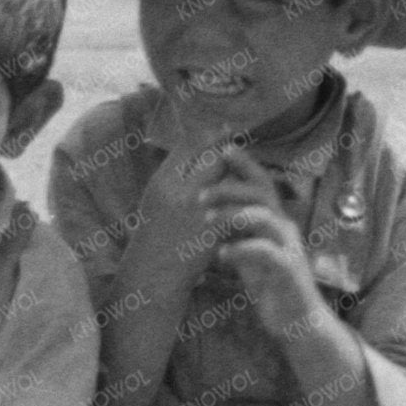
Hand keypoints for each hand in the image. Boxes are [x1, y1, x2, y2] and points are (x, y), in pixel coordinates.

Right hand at [140, 101, 238, 250]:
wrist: (154, 275)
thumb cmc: (154, 238)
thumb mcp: (155, 201)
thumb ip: (174, 179)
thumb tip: (194, 157)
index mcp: (161, 181)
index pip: (188, 144)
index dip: (208, 135)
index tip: (222, 130)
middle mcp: (177, 189)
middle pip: (210, 155)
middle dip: (227, 150)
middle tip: (240, 145)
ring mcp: (195, 208)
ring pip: (226, 176)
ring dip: (238, 173)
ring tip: (247, 171)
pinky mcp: (212, 226)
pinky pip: (234, 202)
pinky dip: (243, 197)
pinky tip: (251, 198)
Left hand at [203, 144, 328, 333]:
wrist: (299, 324)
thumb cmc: (272, 285)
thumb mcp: (250, 251)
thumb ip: (237, 230)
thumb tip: (211, 207)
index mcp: (275, 219)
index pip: (260, 182)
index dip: (243, 164)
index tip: (218, 149)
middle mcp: (284, 227)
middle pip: (262, 191)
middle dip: (229, 186)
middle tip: (199, 194)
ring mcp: (289, 247)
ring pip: (264, 216)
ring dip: (232, 214)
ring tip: (206, 220)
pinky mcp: (288, 271)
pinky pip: (266, 252)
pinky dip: (241, 250)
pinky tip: (221, 256)